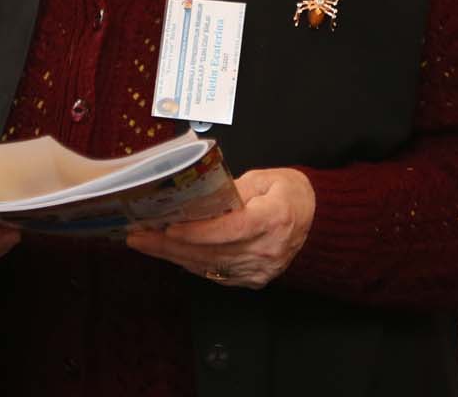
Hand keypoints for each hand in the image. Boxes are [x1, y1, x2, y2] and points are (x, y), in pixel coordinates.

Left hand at [125, 168, 314, 289]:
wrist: (318, 220)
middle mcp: (266, 250)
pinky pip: (216, 273)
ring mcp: (260, 269)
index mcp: (272, 220)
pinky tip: (171, 254)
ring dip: (174, 256)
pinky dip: (192, 263)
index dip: (196, 233)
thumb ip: (232, 188)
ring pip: (209, 266)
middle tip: (139, 236)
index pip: (228, 231)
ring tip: (146, 243)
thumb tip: (197, 194)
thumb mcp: (265, 178)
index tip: (168, 229)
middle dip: (169, 246)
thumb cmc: (290, 193)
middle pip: (211, 252)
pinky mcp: (253, 279)